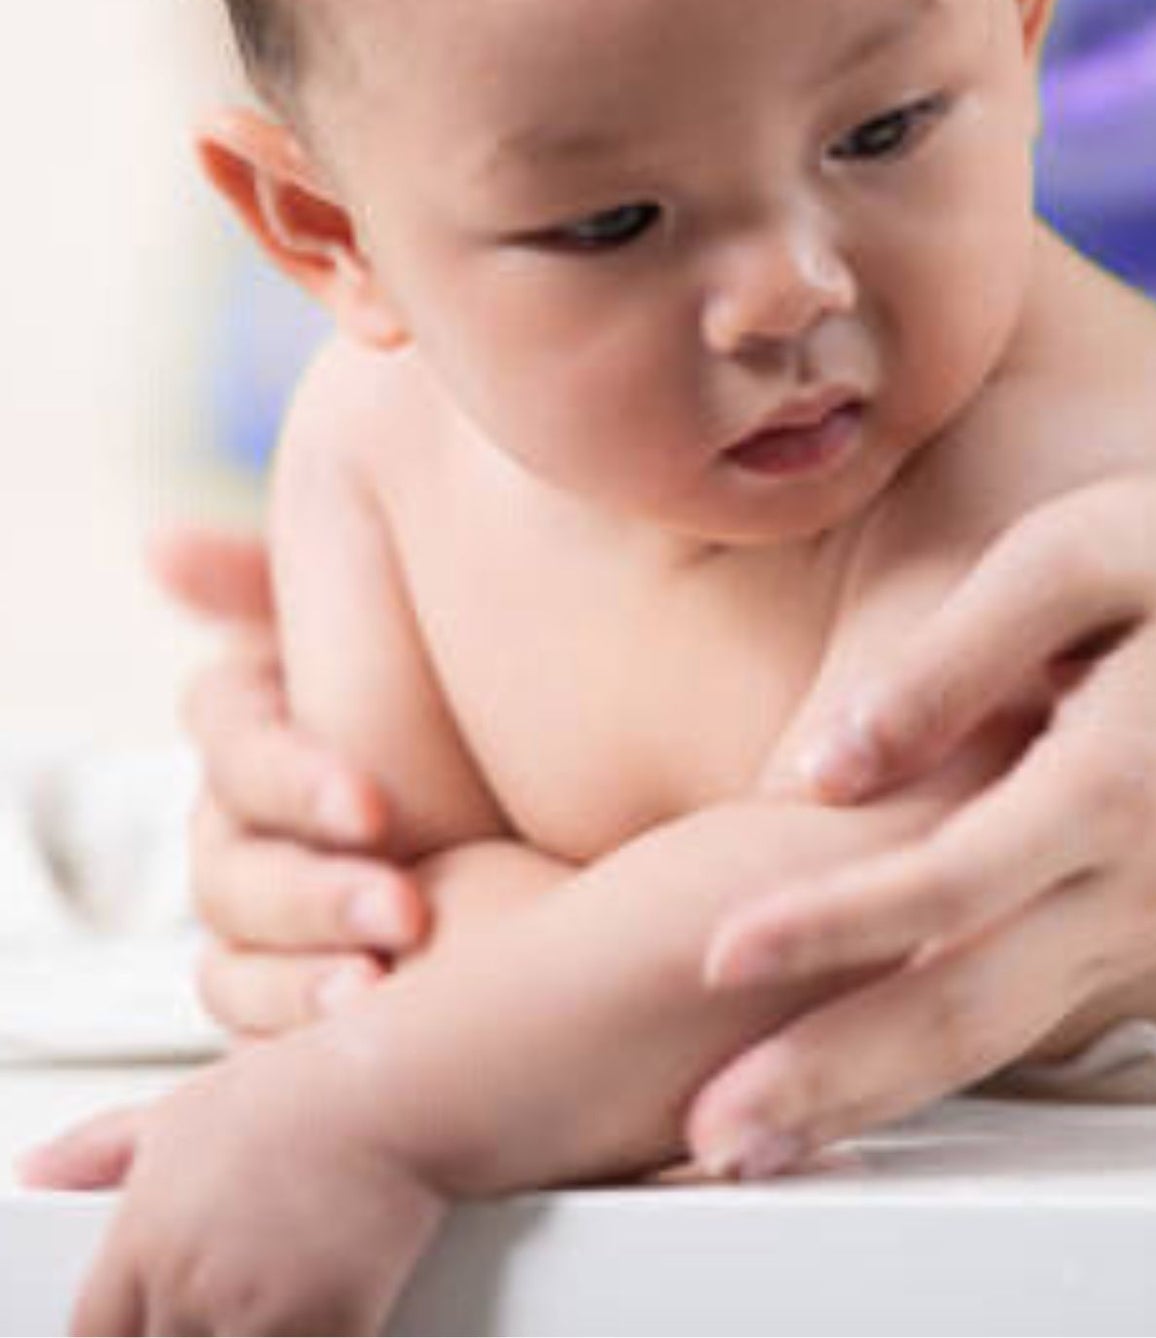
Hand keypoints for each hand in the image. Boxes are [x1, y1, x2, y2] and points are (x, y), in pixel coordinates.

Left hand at [18, 1038, 447, 1335]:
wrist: (397, 1092)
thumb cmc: (304, 1094)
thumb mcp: (184, 1107)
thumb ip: (100, 1150)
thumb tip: (39, 1168)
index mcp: (144, 1243)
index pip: (95, 1337)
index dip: (123, 1333)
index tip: (153, 1321)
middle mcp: (189, 1289)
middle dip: (190, 1329)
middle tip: (231, 1296)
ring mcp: (256, 1317)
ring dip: (252, 1332)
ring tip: (276, 1296)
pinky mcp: (327, 1330)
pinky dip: (311, 1335)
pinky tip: (322, 1307)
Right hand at [155, 525, 429, 1035]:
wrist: (569, 807)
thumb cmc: (476, 691)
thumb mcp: (405, 614)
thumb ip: (280, 578)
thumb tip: (158, 547)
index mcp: (268, 724)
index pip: (232, 741)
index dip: (290, 776)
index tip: (375, 807)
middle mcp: (256, 821)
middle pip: (230, 865)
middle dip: (310, 891)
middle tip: (405, 908)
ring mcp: (279, 914)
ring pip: (237, 957)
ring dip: (296, 977)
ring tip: (378, 985)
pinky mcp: (314, 988)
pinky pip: (261, 1029)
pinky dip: (294, 1035)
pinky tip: (362, 1027)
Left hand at [682, 397, 1155, 1176]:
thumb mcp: (1065, 555)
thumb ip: (946, 662)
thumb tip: (823, 769)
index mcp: (1121, 779)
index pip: (953, 881)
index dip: (830, 923)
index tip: (717, 953)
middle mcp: (1138, 878)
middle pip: (969, 1006)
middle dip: (832, 1072)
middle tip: (713, 1135)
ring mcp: (1144, 915)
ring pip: (992, 1035)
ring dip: (867, 1095)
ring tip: (748, 1146)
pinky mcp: (1134, 923)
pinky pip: (1017, 1010)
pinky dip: (924, 1066)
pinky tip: (843, 1090)